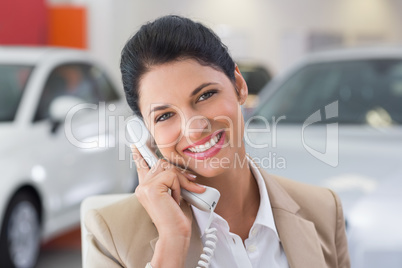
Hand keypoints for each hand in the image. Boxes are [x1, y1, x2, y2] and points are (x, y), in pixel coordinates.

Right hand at [131, 145, 204, 266]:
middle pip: (163, 164)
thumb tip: (178, 170)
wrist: (174, 233)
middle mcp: (142, 186)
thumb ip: (170, 181)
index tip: (135, 145)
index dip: (139, 154)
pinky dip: (179, 187)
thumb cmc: (176, 218)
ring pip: (169, 169)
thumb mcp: (173, 194)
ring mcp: (145, 186)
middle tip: (191, 184)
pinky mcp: (151, 188)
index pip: (141, 166)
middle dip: (179, 174)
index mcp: (145, 188)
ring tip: (180, 198)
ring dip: (181, 182)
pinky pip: (172, 176)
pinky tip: (175, 200)